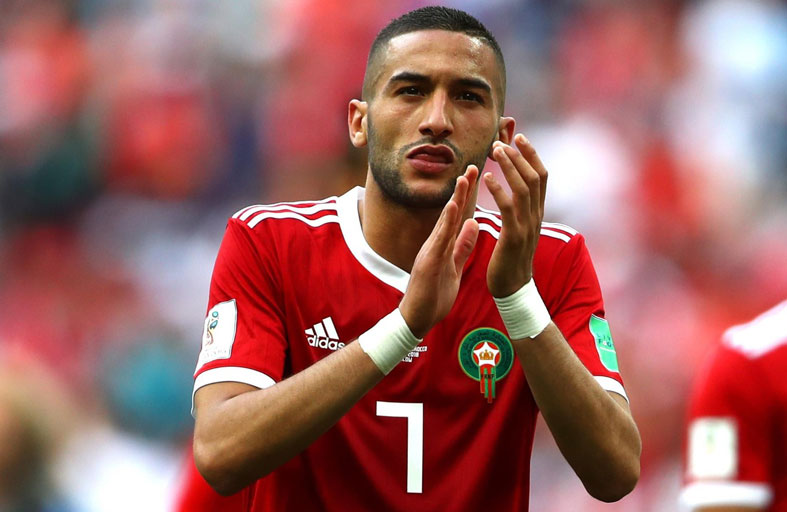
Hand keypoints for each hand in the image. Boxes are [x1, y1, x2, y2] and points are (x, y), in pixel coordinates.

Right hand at [399, 166, 479, 337]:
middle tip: (474, 165)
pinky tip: (453, 207)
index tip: (478, 176)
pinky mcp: (427, 263)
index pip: (458, 216)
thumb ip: (462, 246)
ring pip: (445, 221)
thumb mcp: (453, 266)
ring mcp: (430, 251)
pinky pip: (439, 240)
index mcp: (443, 245)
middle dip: (463, 189)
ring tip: (465, 178)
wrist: (418, 319)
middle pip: (451, 212)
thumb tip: (473, 224)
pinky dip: (446, 223)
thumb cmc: (434, 295)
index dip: (468, 196)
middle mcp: (436, 243)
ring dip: (455, 199)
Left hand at [484, 134, 547, 297]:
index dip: (532, 155)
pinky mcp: (514, 236)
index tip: (520, 137)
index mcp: (536, 213)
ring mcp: (527, 225)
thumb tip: (517, 192)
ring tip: (496, 150)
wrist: (513, 287)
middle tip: (504, 139)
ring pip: (523, 188)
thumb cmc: (510, 258)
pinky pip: (508, 207)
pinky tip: (488, 177)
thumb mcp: (519, 229)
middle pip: (535, 177)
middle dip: (520, 155)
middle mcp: (536, 216)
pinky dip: (499, 189)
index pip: (541, 177)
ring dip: (509, 166)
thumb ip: (519, 210)